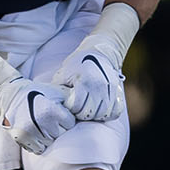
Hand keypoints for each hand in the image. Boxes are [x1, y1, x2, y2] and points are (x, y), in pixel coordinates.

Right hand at [0, 44, 76, 154]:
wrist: (11, 95)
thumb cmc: (38, 92)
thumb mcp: (57, 91)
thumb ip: (73, 99)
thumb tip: (88, 109)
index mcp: (51, 111)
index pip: (70, 124)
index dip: (67, 118)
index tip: (59, 112)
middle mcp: (41, 123)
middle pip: (61, 135)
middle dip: (59, 127)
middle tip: (49, 117)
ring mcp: (30, 133)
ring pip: (51, 144)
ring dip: (49, 136)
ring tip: (42, 123)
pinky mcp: (21, 139)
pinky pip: (38, 149)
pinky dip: (39, 143)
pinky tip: (36, 131)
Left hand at [54, 2, 139, 121]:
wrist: (97, 53)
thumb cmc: (76, 65)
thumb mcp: (63, 74)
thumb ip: (57, 89)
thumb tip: (50, 104)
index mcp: (84, 80)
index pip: (77, 107)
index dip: (72, 109)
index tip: (70, 104)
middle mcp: (99, 85)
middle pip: (90, 113)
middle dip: (82, 114)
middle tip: (78, 109)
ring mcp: (111, 89)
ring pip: (103, 114)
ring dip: (95, 116)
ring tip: (88, 109)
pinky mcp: (118, 91)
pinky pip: (115, 112)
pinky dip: (108, 114)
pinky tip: (100, 109)